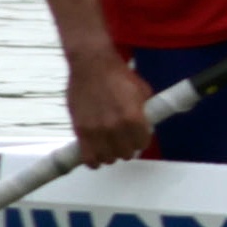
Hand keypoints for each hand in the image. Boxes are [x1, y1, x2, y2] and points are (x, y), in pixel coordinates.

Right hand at [66, 49, 151, 167]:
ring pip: (106, 158)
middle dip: (127, 149)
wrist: (92, 65)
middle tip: (124, 142)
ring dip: (110, 155)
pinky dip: (93, 161)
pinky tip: (96, 158)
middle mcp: (115, 127)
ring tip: (110, 148)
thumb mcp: (143, 91)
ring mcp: (96, 131)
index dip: (141, 141)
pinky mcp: (80, 131)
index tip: (138, 138)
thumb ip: (144, 112)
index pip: (142, 143)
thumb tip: (146, 127)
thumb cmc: (119, 75)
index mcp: (134, 117)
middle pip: (125, 153)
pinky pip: (87, 157)